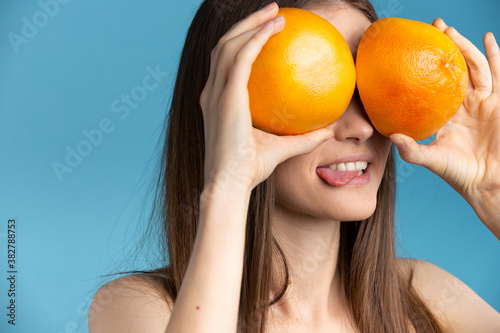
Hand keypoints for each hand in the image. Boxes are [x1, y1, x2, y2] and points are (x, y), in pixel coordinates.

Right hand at [200, 3, 333, 192]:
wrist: (230, 186)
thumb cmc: (250, 170)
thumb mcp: (281, 148)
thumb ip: (303, 138)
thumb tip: (329, 130)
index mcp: (218, 102)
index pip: (227, 62)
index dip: (243, 41)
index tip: (267, 30)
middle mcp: (211, 93)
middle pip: (224, 46)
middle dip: (246, 24)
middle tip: (272, 12)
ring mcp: (215, 94)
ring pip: (229, 45)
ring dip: (252, 24)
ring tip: (275, 12)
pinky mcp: (226, 98)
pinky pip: (241, 58)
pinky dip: (256, 38)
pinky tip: (275, 29)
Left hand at [389, 18, 499, 237]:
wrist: (489, 183)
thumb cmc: (459, 173)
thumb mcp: (432, 159)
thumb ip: (413, 150)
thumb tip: (391, 136)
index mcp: (444, 115)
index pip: (432, 85)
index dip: (425, 68)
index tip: (412, 50)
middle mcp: (462, 105)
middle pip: (453, 70)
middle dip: (445, 47)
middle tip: (433, 28)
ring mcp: (482, 102)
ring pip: (473, 68)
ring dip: (464, 48)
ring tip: (451, 32)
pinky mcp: (499, 103)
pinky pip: (497, 75)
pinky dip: (494, 56)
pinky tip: (488, 39)